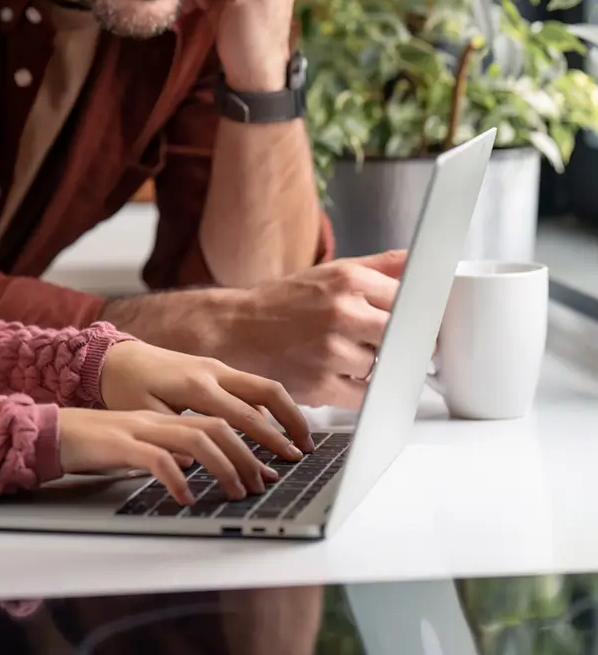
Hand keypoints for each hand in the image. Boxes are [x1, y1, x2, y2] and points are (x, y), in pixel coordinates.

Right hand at [57, 407, 284, 503]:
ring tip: (235, 493)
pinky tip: (185, 498)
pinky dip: (176, 479)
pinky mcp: (119, 444)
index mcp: (164, 418)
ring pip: (194, 439)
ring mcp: (139, 429)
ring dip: (222, 467)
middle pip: (215, 427)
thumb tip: (195, 468)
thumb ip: (165, 451)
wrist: (51, 432)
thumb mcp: (137, 447)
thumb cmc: (93, 444)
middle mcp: (157, 419)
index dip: (248, 444)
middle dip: (246, 456)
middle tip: (262, 484)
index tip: (268, 471)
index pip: (217, 421)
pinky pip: (156, 459)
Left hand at [99, 340, 313, 456]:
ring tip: (297, 441)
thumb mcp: (145, 414)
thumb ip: (175, 435)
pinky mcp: (213, 370)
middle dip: (293, 419)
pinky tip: (271, 429)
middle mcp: (212, 371)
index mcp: (197, 386)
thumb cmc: (126, 387)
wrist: (114, 357)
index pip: (246, 415)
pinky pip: (248, 387)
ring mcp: (215, 367)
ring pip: (262, 386)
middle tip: (307, 449)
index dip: (271, 439)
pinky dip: (265, 407)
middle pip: (267, 391)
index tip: (290, 459)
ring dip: (284, 412)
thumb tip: (199, 461)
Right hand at [217, 250, 405, 407]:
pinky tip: (338, 373)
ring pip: (384, 365)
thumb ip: (379, 266)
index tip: (411, 319)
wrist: (235, 331)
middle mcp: (342, 312)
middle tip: (380, 340)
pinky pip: (365, 394)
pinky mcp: (323, 385)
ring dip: (373, 365)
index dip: (413, 312)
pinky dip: (358, 388)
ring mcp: (333, 351)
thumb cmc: (282, 303)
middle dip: (399, 341)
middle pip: (405, 335)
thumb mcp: (329, 273)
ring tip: (345, 354)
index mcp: (347, 279)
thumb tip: (419, 260)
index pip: (410, 298)